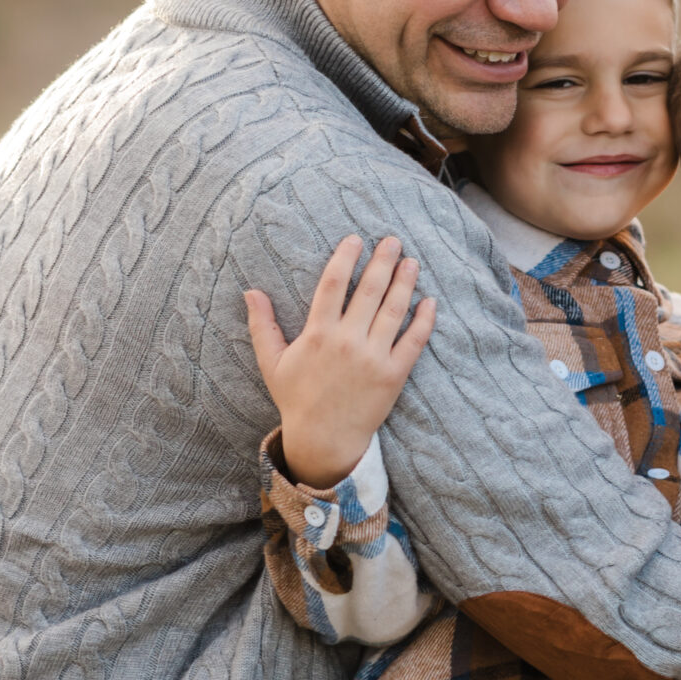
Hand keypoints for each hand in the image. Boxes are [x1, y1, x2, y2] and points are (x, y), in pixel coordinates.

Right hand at [244, 235, 435, 489]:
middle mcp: (347, 342)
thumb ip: (262, 325)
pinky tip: (430, 302)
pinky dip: (423, 321)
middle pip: (369, 291)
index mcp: (317, 334)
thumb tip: (250, 292)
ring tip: (411, 262)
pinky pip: (413, 342)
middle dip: (382, 261)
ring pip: (393, 311)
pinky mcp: (393, 375)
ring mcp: (373, 358)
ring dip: (405, 283)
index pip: (333, 284)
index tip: (354, 239)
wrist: (324, 440)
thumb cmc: (296, 398)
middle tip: (392, 240)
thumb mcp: (272, 362)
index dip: (345, 258)